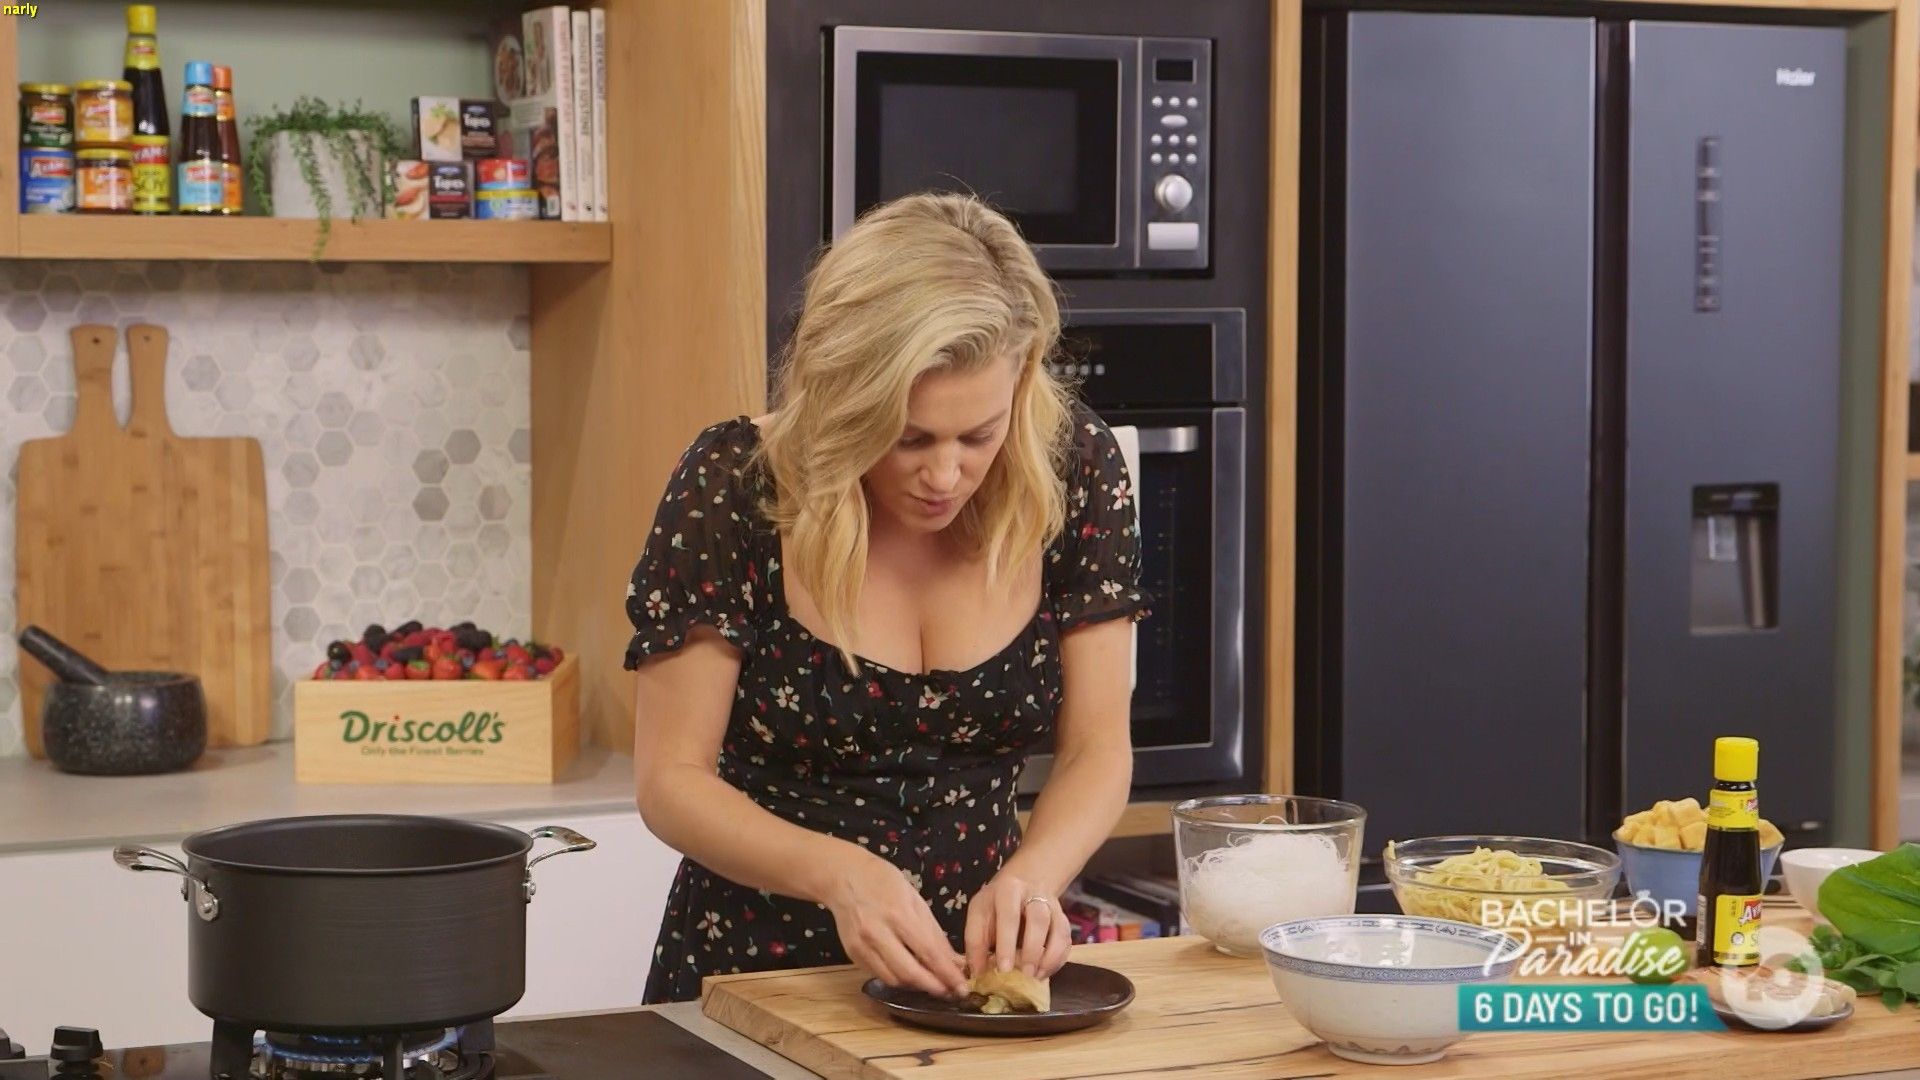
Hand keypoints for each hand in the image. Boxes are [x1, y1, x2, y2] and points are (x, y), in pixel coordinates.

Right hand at [822, 849, 968, 999]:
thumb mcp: (914, 899)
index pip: (928, 952)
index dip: (947, 973)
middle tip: (949, 992)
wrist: (843, 877)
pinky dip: (897, 978)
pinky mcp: (852, 955)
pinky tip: (908, 973)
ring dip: (915, 985)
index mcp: (898, 914)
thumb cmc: (883, 882)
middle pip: (909, 973)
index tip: (962, 987)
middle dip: (933, 987)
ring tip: (931, 982)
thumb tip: (953, 960)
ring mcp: (862, 946)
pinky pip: (879, 975)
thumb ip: (933, 932)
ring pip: (893, 979)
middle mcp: (878, 933)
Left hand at [964, 871, 1071, 980]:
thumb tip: (977, 972)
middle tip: (1024, 974)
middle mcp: (1034, 895)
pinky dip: (1058, 959)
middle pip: (1039, 920)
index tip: (1004, 968)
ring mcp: (1053, 906)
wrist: (1023, 882)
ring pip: (1059, 930)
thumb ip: (975, 940)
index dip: (1007, 943)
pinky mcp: (1063, 919)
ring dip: (1050, 957)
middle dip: (1033, 950)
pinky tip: (1044, 972)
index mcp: (1008, 891)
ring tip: (1036, 976)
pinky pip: (1066, 940)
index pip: (1009, 916)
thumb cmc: (996, 904)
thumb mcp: (979, 913)